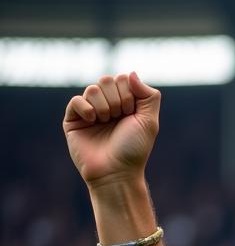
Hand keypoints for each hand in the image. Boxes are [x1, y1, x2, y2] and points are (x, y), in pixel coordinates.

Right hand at [63, 72, 160, 187]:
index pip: (123, 79)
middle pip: (107, 80)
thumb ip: (148, 96)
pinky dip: (86, 109)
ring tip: (106, 123)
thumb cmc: (134, 150)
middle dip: (117, 100)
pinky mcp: (74, 119)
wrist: (116, 172)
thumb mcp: (149, 122)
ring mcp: (90, 111)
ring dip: (104, 106)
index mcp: (125, 104)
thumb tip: (131, 74)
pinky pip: (76, 101)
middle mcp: (107, 105)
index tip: (131, 114)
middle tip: (118, 119)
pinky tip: (92, 121)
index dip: (129, 94)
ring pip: (92, 89)